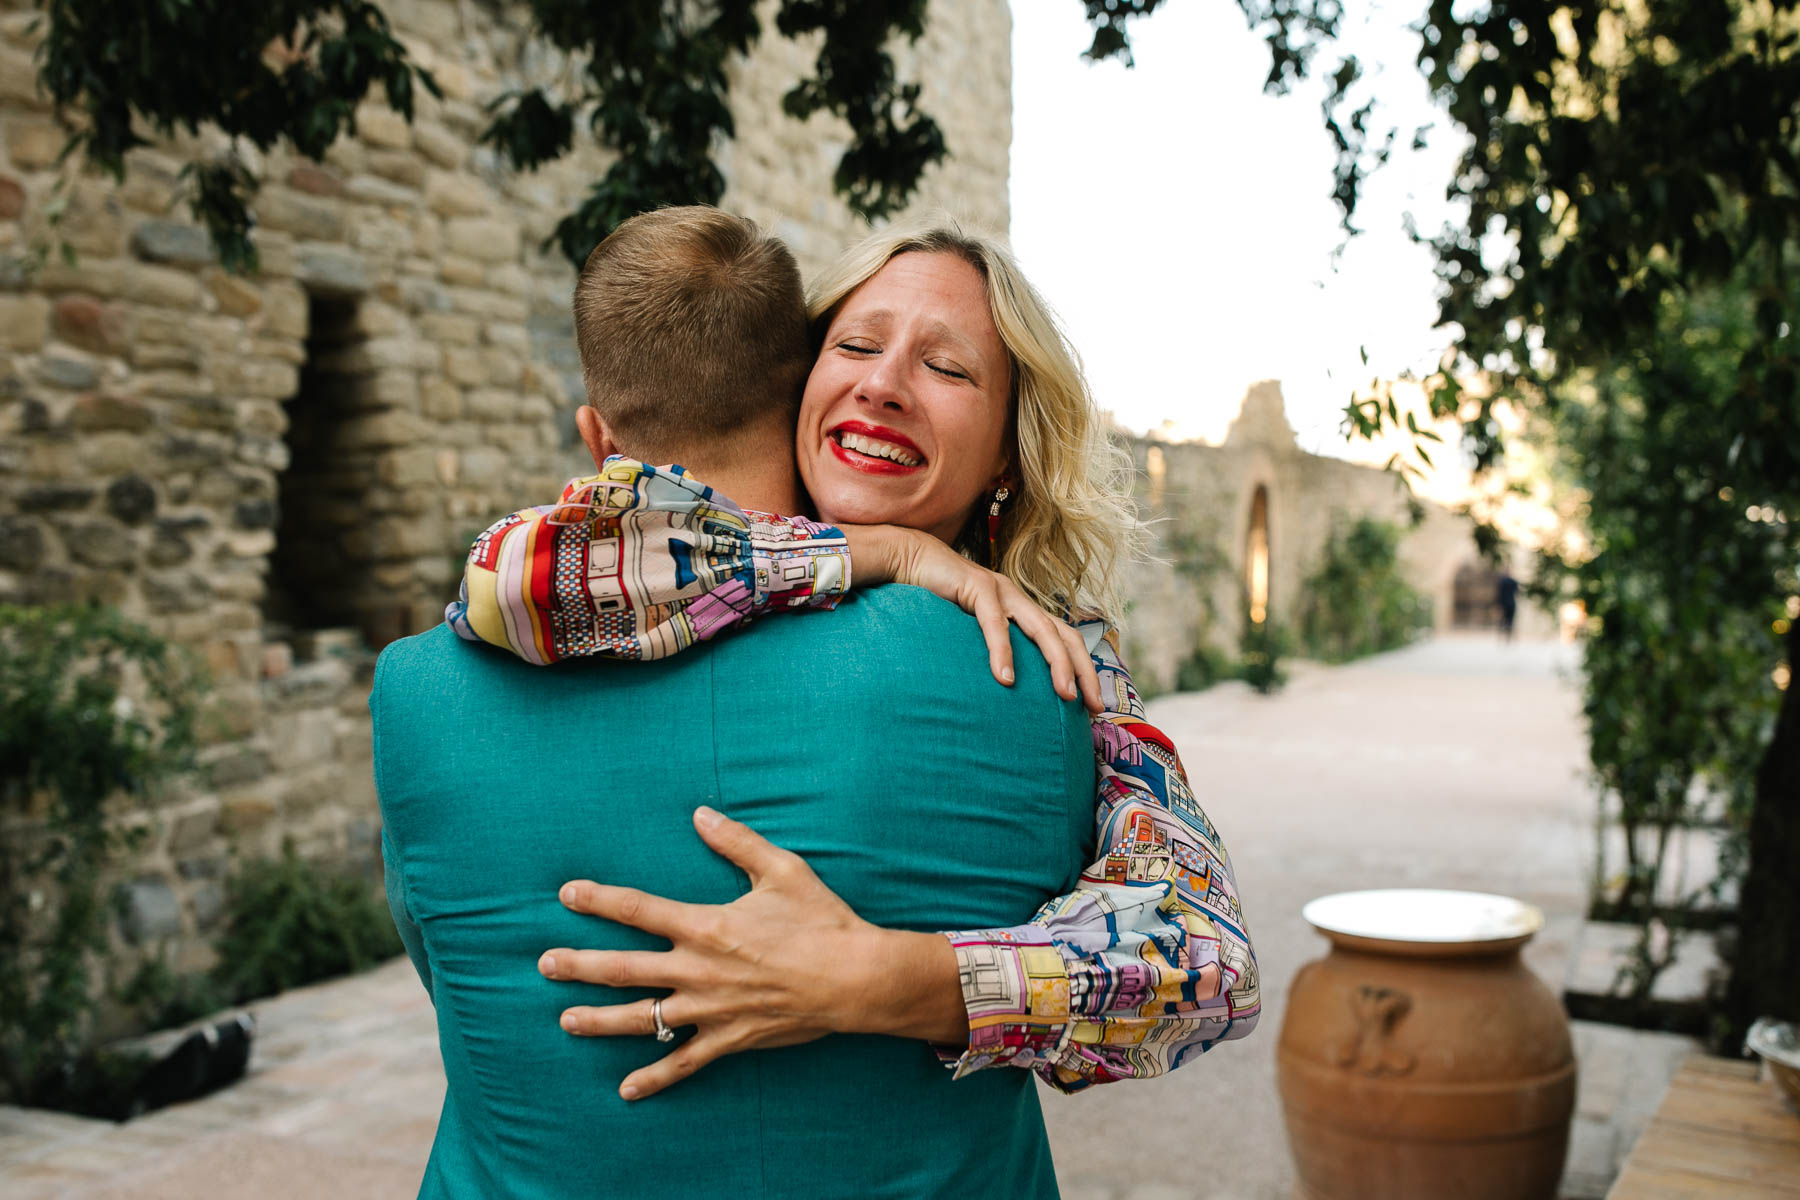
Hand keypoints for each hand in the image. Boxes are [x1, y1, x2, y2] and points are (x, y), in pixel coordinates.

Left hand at [538, 807, 964, 1099]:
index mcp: (706, 925)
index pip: (638, 909)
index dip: (599, 900)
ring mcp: (710, 1008)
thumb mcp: (781, 870)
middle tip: (544, 964)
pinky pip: (684, 1063)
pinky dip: (654, 1077)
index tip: (567, 894)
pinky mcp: (729, 1038)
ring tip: (565, 1019)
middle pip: (624, 968)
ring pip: (642, 1017)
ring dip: (599, 1019)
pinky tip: (626, 1089)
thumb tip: (700, 814)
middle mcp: (698, 969)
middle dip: (579, 965)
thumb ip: (737, 842)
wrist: (854, 978)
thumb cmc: (820, 921)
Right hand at [842, 524, 1100, 712]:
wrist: (909, 561)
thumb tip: (1002, 693)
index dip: (1083, 670)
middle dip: (1082, 671)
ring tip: (1064, 695)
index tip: (1094, 705)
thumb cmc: (937, 603)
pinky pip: (995, 623)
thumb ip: (989, 653)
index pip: (1065, 640)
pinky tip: (1005, 678)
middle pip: (1064, 635)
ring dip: (1056, 663)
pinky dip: (1003, 652)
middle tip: (1093, 705)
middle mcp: (1019, 599)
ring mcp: (1001, 590)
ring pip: (1041, 628)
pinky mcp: (978, 586)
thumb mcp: (969, 635)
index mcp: (1022, 611)